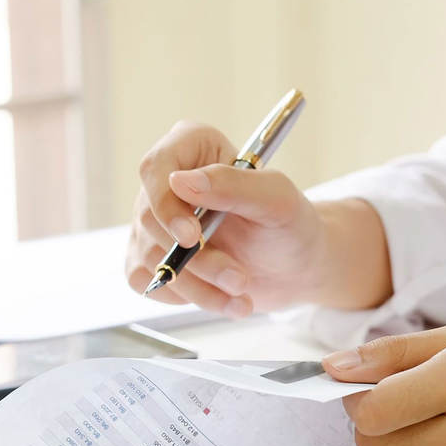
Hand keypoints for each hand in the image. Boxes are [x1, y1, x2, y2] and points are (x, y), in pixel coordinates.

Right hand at [126, 120, 387, 315]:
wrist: (294, 268)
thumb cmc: (290, 225)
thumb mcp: (276, 200)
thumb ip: (233, 184)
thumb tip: (180, 181)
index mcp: (193, 148)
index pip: (155, 167)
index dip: (165, 204)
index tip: (192, 237)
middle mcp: (166, 183)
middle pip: (151, 220)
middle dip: (197, 259)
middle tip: (238, 278)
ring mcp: (155, 223)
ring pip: (152, 258)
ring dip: (199, 286)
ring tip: (241, 293)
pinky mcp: (152, 259)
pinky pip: (150, 283)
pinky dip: (188, 297)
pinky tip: (220, 297)